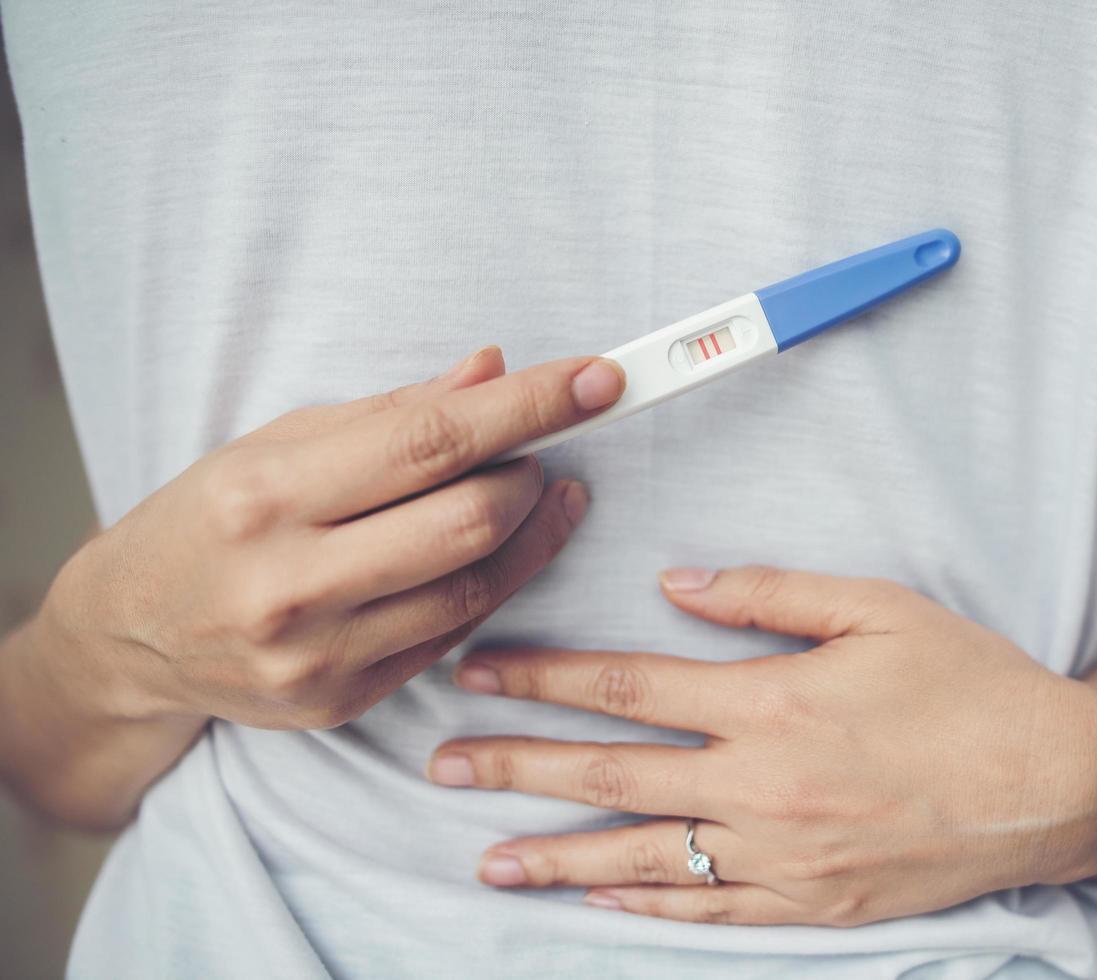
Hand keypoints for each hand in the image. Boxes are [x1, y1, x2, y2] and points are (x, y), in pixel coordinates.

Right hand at [44, 346, 624, 730]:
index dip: (530, 407)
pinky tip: (498, 548)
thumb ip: (392, 412)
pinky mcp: (342, 700)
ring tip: (537, 490)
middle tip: (542, 446)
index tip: (599, 379)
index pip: (429, 441)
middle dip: (532, 472)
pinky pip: (453, 631)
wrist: (129, 637)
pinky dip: (492, 580)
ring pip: (476, 585)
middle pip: (469, 522)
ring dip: (533, 529)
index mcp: (265, 495)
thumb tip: (493, 371)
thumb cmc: (210, 520)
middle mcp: (289, 582)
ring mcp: (317, 654)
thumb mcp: (277, 443)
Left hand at [427, 566, 1096, 926]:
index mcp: (772, 702)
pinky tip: (592, 898)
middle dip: (517, 766)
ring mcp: (783, 855)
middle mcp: (761, 785)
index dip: (545, 677)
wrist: (1056, 782)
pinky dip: (641, 905)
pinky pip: (707, 911)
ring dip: (555, 855)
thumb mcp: (879, 609)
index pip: (628, 686)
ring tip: (485, 860)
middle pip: (612, 775)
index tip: (480, 670)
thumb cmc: (969, 685)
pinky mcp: (811, 903)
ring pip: (642, 856)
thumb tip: (677, 585)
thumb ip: (770, 594)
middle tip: (441, 763)